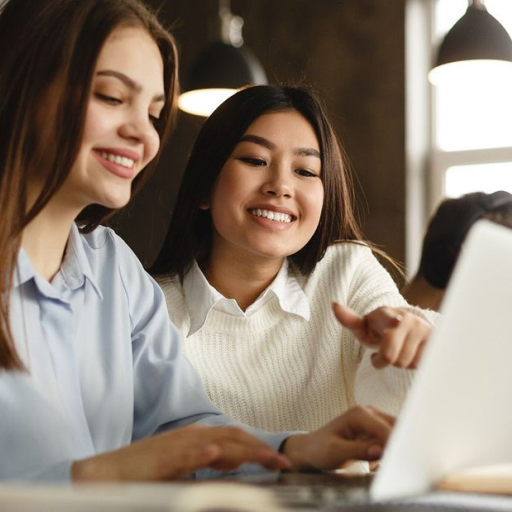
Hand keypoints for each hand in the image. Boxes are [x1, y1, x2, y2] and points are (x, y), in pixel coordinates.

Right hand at [72, 424, 290, 480]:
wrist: (108, 474)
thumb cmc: (146, 474)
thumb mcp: (183, 472)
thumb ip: (208, 469)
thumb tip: (232, 469)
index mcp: (197, 439)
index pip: (235, 438)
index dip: (258, 447)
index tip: (279, 460)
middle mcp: (192, 436)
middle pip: (233, 437)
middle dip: (260, 448)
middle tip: (283, 461)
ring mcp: (179, 445)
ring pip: (218, 442)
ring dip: (244, 449)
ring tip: (266, 457)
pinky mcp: (163, 458)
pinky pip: (187, 454)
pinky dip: (203, 453)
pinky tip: (216, 454)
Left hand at [282, 406, 393, 470]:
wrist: (312, 449)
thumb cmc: (320, 449)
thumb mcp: (336, 452)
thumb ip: (358, 450)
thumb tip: (380, 450)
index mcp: (359, 414)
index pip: (386, 430)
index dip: (394, 447)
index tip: (398, 463)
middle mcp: (369, 412)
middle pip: (396, 428)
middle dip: (398, 447)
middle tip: (393, 465)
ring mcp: (373, 419)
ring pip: (396, 433)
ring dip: (394, 449)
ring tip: (380, 465)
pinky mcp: (375, 429)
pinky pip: (390, 439)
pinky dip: (389, 451)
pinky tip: (377, 463)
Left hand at [332, 303, 430, 368]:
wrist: (407, 324)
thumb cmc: (380, 328)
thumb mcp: (364, 326)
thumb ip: (349, 320)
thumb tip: (334, 305)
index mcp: (386, 314)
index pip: (389, 318)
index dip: (392, 320)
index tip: (397, 322)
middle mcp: (406, 319)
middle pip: (391, 356)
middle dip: (383, 360)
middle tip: (382, 353)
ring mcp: (422, 329)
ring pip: (406, 362)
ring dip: (399, 362)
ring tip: (398, 351)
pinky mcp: (435, 340)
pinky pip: (421, 364)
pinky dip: (413, 364)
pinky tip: (411, 354)